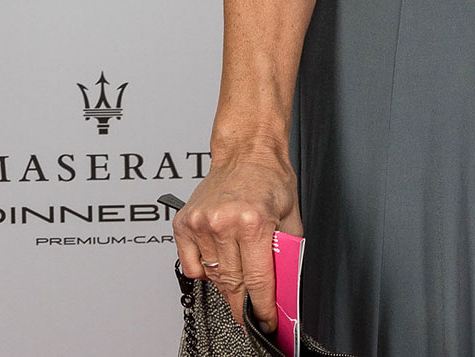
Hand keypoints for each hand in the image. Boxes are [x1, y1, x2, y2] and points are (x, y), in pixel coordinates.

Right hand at [174, 150, 301, 329]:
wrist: (247, 152)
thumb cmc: (269, 179)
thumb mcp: (290, 216)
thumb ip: (287, 252)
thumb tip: (283, 285)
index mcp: (254, 222)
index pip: (259, 280)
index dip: (262, 307)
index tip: (265, 322)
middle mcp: (224, 223)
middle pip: (233, 283)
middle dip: (243, 303)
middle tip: (250, 313)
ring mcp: (201, 224)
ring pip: (212, 276)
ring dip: (226, 283)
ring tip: (239, 271)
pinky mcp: (184, 223)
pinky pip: (192, 265)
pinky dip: (204, 270)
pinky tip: (218, 257)